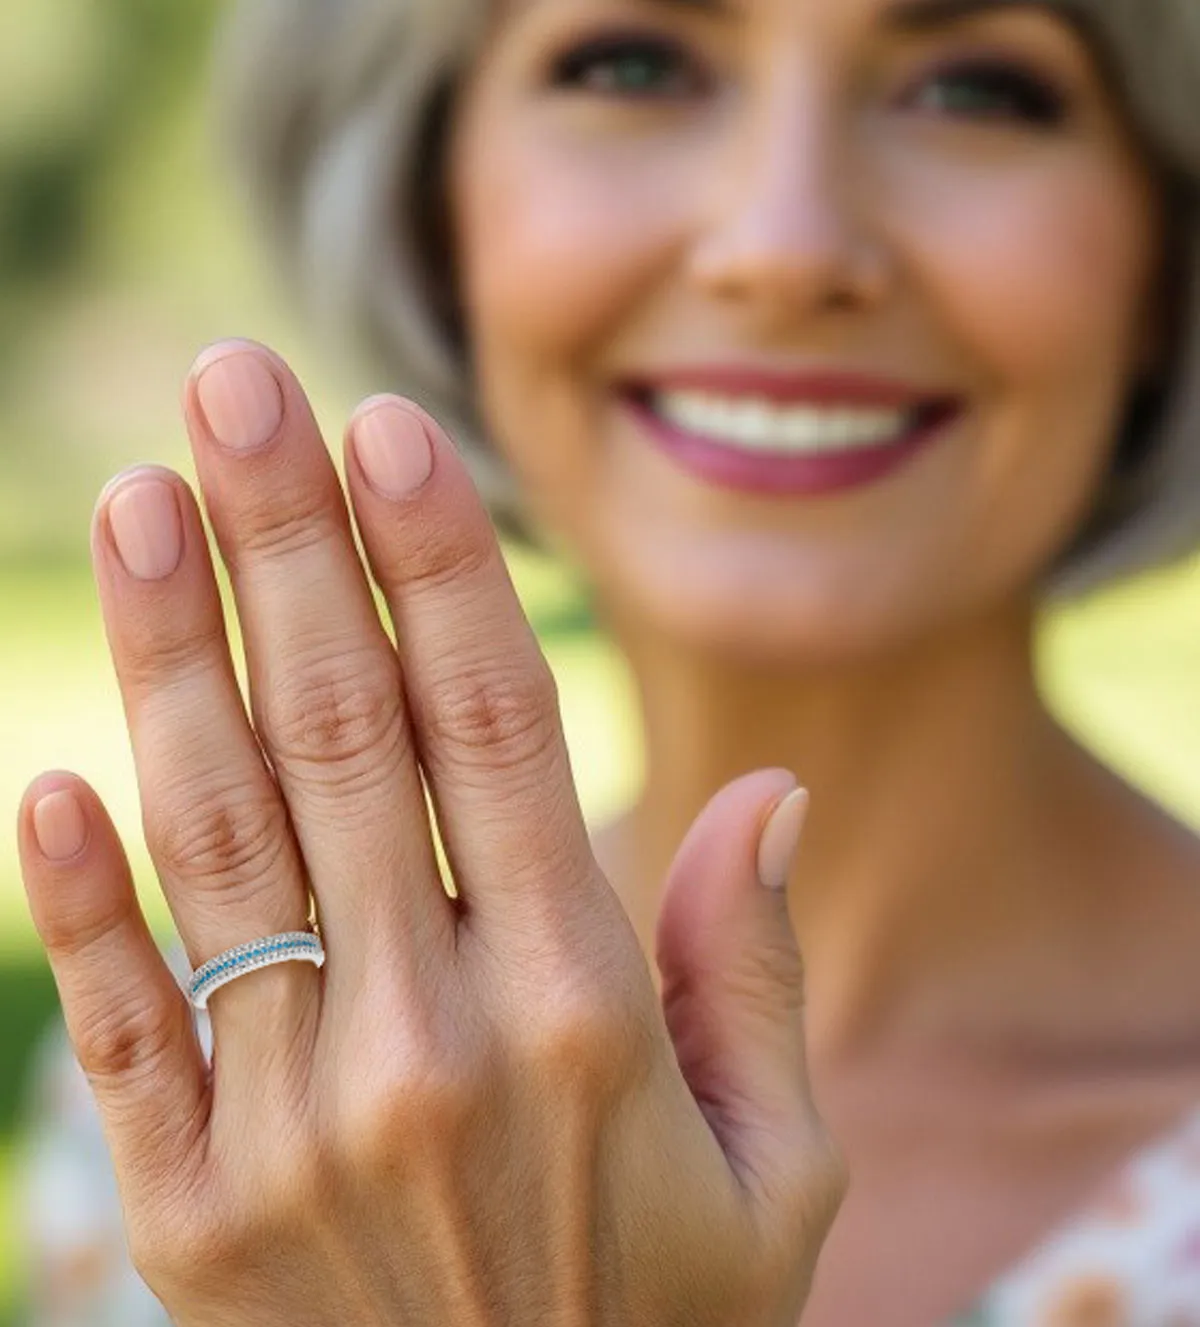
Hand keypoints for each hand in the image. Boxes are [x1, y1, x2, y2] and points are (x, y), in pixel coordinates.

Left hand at [17, 340, 844, 1326]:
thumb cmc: (678, 1321)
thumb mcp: (782, 1164)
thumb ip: (747, 965)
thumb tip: (758, 788)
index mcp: (581, 1017)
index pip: (492, 732)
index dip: (435, 569)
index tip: (385, 433)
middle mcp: (425, 1051)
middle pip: (342, 741)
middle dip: (286, 545)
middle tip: (236, 386)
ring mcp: (287, 1137)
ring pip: (219, 844)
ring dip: (177, 659)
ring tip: (142, 498)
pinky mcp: (187, 1220)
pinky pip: (121, 1032)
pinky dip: (74, 903)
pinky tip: (47, 774)